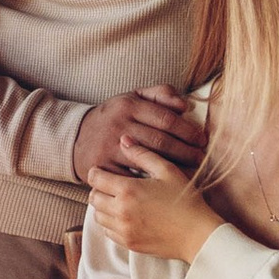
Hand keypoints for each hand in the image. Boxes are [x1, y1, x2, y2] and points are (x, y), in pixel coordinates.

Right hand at [73, 87, 202, 186]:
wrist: (76, 137)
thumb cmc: (113, 117)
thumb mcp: (132, 98)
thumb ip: (159, 94)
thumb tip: (184, 105)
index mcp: (129, 105)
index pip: (165, 118)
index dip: (187, 130)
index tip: (202, 139)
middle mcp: (119, 125)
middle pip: (160, 141)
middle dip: (185, 151)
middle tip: (201, 157)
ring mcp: (110, 147)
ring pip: (148, 160)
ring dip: (173, 167)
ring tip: (191, 171)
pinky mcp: (103, 167)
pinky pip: (131, 176)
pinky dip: (150, 181)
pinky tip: (167, 184)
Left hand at [87, 150, 219, 266]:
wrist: (198, 235)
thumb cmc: (186, 200)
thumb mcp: (167, 171)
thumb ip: (142, 154)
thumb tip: (123, 140)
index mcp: (128, 190)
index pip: (95, 178)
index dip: (98, 172)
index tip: (106, 171)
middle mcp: (120, 211)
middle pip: (93, 197)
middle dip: (100, 189)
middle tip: (113, 185)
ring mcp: (123, 230)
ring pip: (97, 216)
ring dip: (104, 207)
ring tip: (119, 200)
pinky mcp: (128, 243)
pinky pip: (107, 232)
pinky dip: (111, 223)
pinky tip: (126, 216)